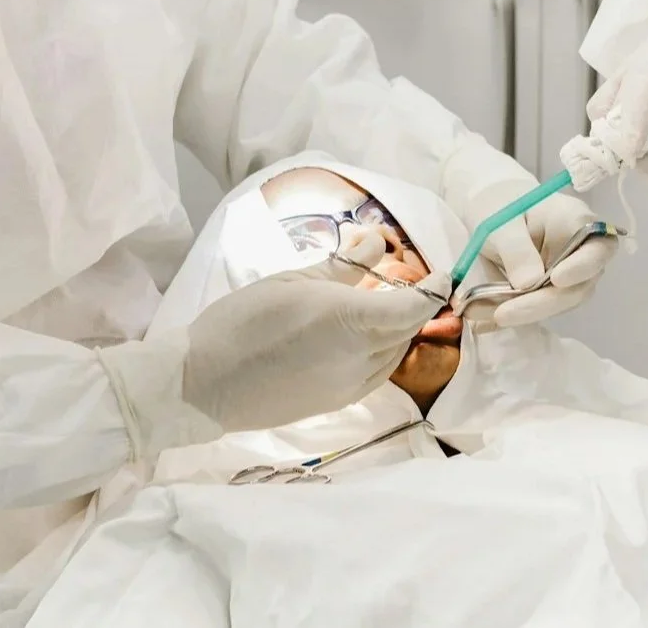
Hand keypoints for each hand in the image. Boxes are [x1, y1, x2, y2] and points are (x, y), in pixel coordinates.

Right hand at [103, 264, 431, 449]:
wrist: (204, 384)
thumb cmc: (245, 321)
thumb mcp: (293, 280)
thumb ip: (342, 266)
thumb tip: (375, 245)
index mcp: (353, 323)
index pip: (413, 308)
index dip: (435, 290)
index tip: (443, 273)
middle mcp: (360, 360)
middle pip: (406, 331)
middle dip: (415, 306)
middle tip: (408, 280)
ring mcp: (349, 387)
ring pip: (393, 355)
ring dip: (397, 330)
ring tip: (382, 303)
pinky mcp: (334, 403)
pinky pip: (375, 374)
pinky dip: (381, 351)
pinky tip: (360, 335)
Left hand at [440, 134, 615, 328]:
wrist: (491, 211)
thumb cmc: (501, 203)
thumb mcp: (501, 221)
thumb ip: (516, 248)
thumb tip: (529, 283)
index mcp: (575, 220)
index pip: (597, 248)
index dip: (583, 267)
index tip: (557, 280)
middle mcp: (580, 252)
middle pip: (577, 286)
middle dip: (541, 303)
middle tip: (502, 313)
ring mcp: (568, 275)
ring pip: (558, 303)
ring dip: (525, 313)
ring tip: (487, 314)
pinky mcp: (550, 292)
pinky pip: (537, 308)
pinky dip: (514, 315)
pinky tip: (488, 319)